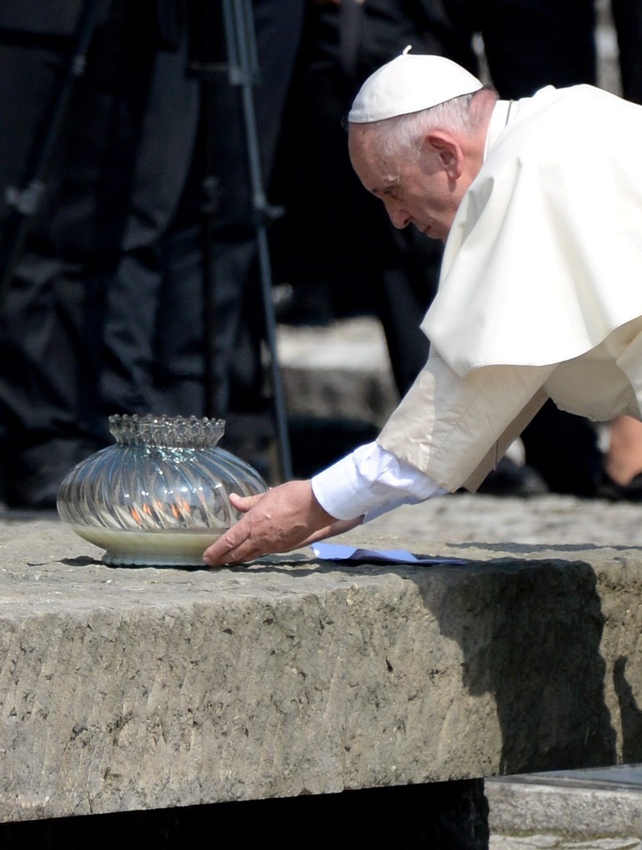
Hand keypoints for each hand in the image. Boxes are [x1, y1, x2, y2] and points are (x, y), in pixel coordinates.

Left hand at [202, 479, 362, 565]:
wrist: (315, 506)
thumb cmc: (290, 496)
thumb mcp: (265, 496)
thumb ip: (247, 502)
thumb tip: (233, 499)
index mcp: (252, 524)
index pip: (228, 542)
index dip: (216, 551)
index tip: (206, 557)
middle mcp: (260, 539)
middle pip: (237, 554)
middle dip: (223, 559)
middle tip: (212, 563)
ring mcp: (273, 546)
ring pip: (251, 556)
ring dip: (238, 559)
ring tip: (228, 561)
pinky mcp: (284, 548)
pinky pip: (265, 553)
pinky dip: (255, 555)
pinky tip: (252, 554)